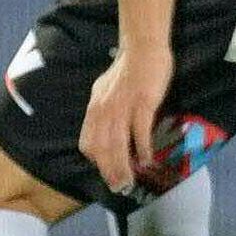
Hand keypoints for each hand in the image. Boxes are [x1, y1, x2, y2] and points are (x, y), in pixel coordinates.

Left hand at [79, 44, 174, 196]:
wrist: (142, 49)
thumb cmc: (127, 71)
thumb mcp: (106, 91)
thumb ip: (104, 110)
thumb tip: (106, 130)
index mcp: (95, 107)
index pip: (88, 141)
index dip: (96, 159)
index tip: (106, 172)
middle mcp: (104, 109)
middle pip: (102, 147)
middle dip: (109, 170)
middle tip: (118, 186)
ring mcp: (123, 107)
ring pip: (118, 144)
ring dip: (123, 165)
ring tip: (130, 180)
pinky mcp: (142, 103)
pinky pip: (140, 131)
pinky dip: (142, 148)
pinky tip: (147, 160)